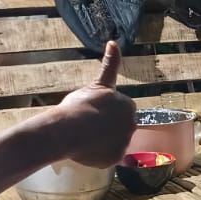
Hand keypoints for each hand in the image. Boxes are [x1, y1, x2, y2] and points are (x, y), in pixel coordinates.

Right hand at [56, 42, 135, 166]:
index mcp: (128, 105)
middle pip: (120, 126)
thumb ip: (110, 65)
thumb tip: (114, 42)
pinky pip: (108, 156)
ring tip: (84, 137)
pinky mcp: (116, 157)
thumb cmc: (78, 105)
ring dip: (103, 141)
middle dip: (107, 126)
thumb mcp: (96, 83)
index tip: (91, 112)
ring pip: (114, 142)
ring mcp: (125, 142)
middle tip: (87, 126)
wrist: (69, 129)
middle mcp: (131, 123)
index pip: (120, 109)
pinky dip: (98, 155)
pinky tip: (86, 149)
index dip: (104, 111)